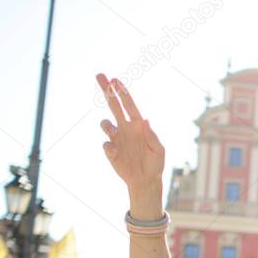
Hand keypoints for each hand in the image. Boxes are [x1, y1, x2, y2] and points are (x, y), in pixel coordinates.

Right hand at [95, 73, 164, 191]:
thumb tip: (145, 120)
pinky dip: (109, 146)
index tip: (115, 80)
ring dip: (107, 125)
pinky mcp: (111, 151)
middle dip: (107, 90)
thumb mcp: (158, 150)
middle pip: (113, 105)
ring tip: (114, 132)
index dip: (122, 92)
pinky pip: (105, 143)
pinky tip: (116, 153)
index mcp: (137, 126)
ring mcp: (117, 139)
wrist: (145, 181)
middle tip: (99, 75)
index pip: (129, 105)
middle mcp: (125, 129)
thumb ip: (152, 136)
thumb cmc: (155, 164)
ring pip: (105, 123)